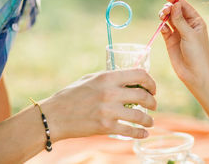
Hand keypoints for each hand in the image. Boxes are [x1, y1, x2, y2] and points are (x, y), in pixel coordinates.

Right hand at [42, 68, 156, 140]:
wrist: (54, 116)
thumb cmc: (72, 95)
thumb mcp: (91, 79)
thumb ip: (110, 78)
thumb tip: (128, 80)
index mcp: (107, 77)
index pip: (139, 75)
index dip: (150, 81)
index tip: (152, 88)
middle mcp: (110, 92)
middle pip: (143, 95)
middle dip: (152, 101)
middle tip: (153, 105)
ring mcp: (109, 111)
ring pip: (140, 115)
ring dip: (149, 120)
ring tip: (150, 122)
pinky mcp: (106, 127)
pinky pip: (130, 131)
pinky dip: (140, 133)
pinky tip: (144, 133)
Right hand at [159, 0, 208, 85]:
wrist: (194, 73)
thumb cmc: (197, 53)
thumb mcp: (189, 34)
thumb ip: (180, 19)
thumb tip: (174, 4)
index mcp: (196, 21)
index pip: (184, 6)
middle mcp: (187, 25)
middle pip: (175, 10)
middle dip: (168, 8)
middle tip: (165, 12)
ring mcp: (178, 33)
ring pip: (168, 18)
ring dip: (164, 15)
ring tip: (162, 17)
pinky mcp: (170, 40)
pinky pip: (164, 29)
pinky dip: (162, 26)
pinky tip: (163, 28)